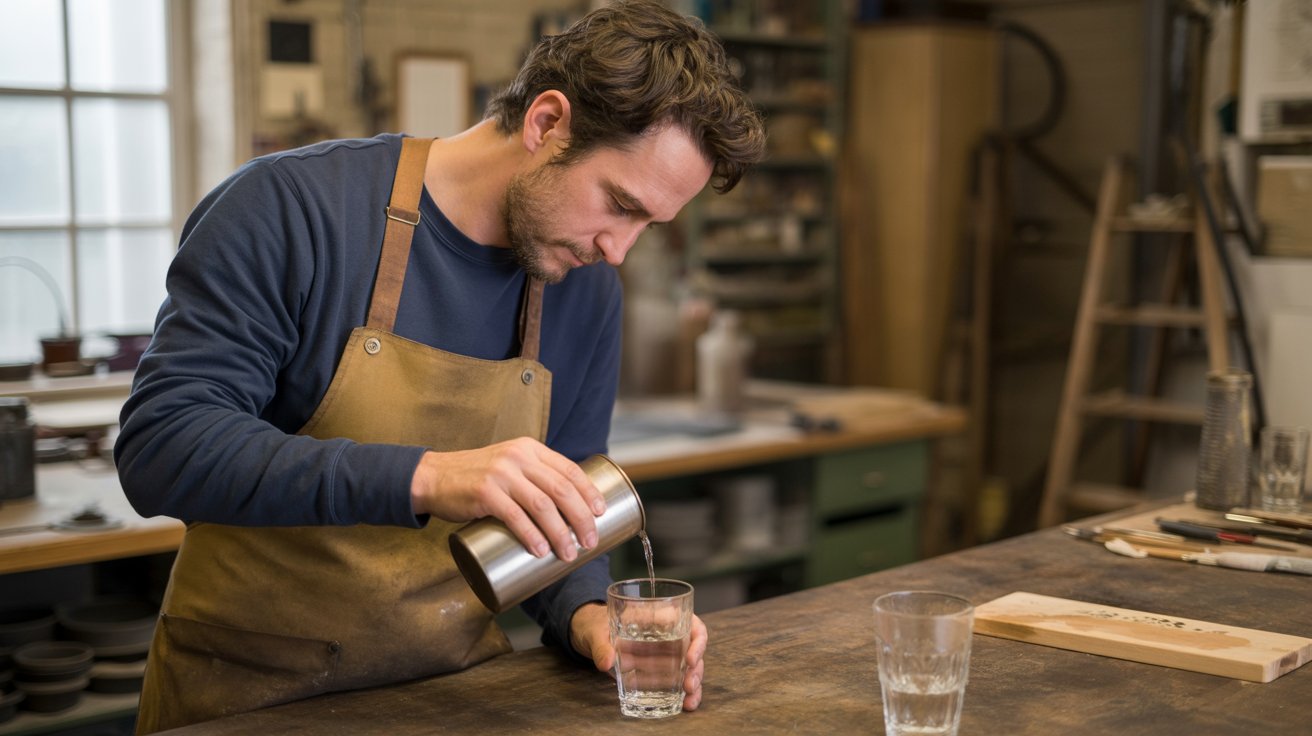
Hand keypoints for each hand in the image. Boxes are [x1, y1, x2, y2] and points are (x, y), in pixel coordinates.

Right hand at [409, 438, 604, 560]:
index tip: (601, 513)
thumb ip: (534, 477)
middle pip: (561, 489)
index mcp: (530, 449)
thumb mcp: (509, 465)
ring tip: (569, 553)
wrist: (433, 477)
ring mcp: (501, 474)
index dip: (589, 493)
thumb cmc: (476, 478)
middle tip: (590, 541)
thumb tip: (568, 510)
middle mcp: (519, 457)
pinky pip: (515, 516)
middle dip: (581, 518)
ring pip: (542, 505)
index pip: (569, 470)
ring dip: (560, 533)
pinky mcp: (484, 492)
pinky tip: (541, 550)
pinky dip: (531, 535)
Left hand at [571, 602, 707, 711]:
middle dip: (696, 668)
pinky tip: (685, 704)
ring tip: (688, 700)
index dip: (696, 641)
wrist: (592, 634)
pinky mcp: (661, 669)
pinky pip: (679, 679)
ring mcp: (667, 652)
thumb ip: (601, 645)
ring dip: (694, 683)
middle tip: (688, 685)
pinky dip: (684, 693)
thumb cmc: (598, 624)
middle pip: (694, 648)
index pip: (689, 622)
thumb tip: (606, 662)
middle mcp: (669, 633)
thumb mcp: (596, 631)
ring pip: (691, 666)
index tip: (689, 659)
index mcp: (658, 616)